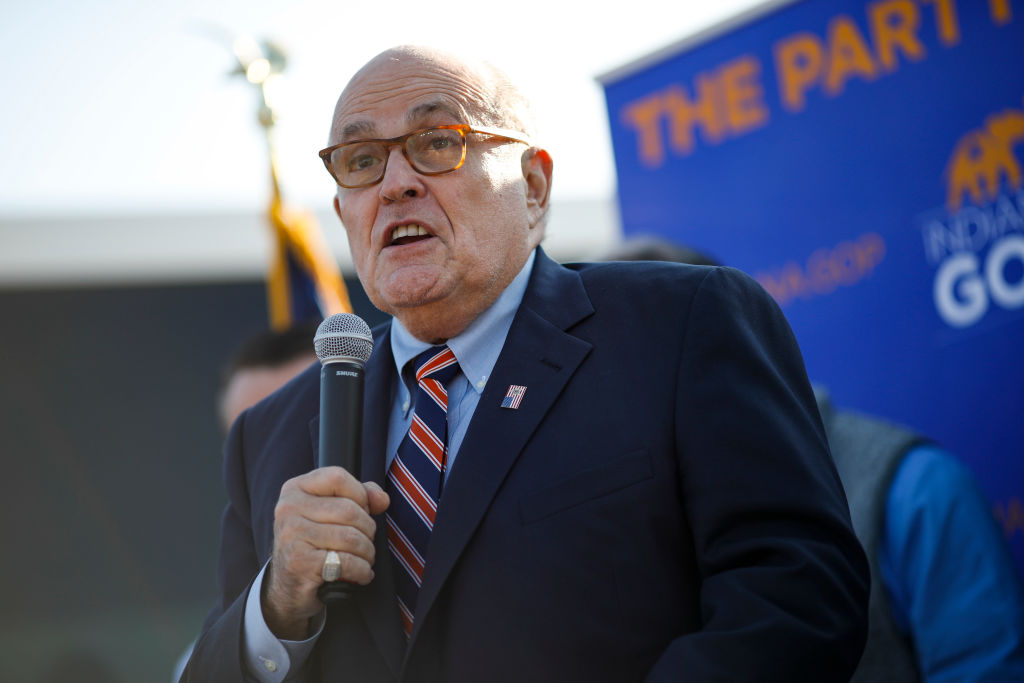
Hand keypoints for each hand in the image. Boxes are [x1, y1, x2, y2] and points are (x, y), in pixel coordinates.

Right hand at [262, 467, 389, 638]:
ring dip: (367, 552)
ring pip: (351, 537)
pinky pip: (346, 562)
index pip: (337, 477)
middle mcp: (288, 509)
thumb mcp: (330, 511)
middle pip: (349, 510)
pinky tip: (361, 573)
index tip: (364, 511)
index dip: (360, 494)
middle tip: (366, 542)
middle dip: (368, 529)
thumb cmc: (314, 543)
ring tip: (365, 559)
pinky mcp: (299, 563)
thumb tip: (381, 499)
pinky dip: (362, 570)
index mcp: (295, 489)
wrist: (288, 585)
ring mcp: (291, 536)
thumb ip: (359, 496)